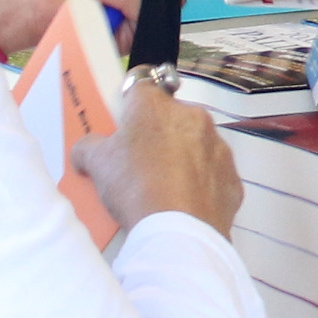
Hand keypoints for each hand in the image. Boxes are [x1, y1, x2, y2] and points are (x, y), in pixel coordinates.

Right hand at [75, 78, 241, 239]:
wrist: (177, 231)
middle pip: (169, 117)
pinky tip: (181, 203)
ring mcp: (217, 147)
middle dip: (155, 134)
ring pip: (195, 144)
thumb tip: (85, 149)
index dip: (130, 102)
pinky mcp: (232, 177)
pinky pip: (212, 174)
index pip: (140, 86)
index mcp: (156, 107)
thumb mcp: (96, 164)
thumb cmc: (135, 187)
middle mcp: (193, 117)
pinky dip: (199, 184)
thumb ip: (89, 147)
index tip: (124, 117)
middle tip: (137, 162)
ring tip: (159, 187)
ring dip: (180, 158)